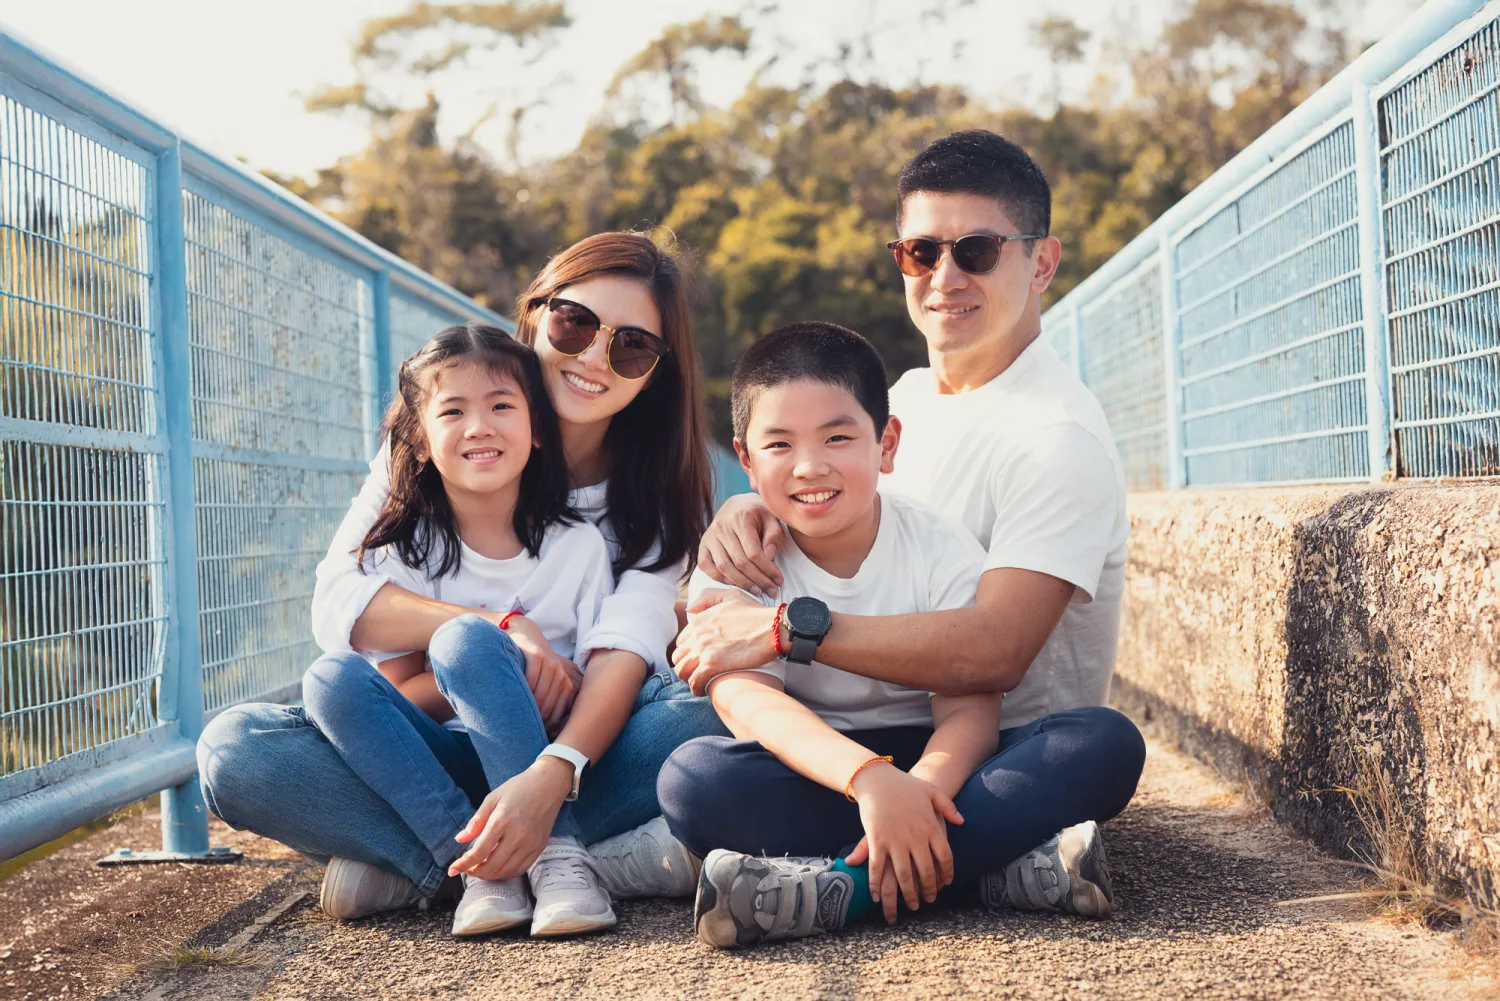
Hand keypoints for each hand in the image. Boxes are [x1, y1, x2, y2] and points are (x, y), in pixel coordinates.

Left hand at [449, 757, 572, 879]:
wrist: (549, 784)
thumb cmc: (518, 788)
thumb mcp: (492, 798)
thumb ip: (476, 822)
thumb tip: (459, 840)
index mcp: (502, 820)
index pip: (479, 852)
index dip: (463, 864)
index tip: (452, 869)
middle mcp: (517, 835)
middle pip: (492, 866)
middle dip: (475, 872)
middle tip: (467, 869)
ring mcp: (530, 843)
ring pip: (506, 871)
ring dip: (490, 875)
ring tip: (480, 869)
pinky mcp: (539, 847)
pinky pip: (521, 869)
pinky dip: (506, 873)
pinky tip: (498, 868)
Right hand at [488, 614, 580, 732]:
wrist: (526, 634)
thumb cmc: (532, 666)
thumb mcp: (544, 683)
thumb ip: (547, 703)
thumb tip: (544, 734)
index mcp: (567, 686)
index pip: (556, 717)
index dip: (542, 728)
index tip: (528, 733)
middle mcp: (562, 676)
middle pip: (546, 709)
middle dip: (531, 720)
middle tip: (516, 726)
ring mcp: (551, 665)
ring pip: (538, 696)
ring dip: (525, 707)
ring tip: (511, 714)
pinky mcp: (537, 655)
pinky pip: (530, 680)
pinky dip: (521, 689)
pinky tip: (512, 694)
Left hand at [672, 589, 780, 694]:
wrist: (773, 629)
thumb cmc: (756, 613)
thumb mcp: (730, 596)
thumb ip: (707, 598)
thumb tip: (690, 610)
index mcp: (699, 620)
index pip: (681, 641)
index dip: (688, 651)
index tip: (698, 659)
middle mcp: (697, 635)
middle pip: (678, 657)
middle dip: (686, 665)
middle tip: (698, 672)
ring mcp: (703, 650)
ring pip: (681, 670)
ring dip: (688, 678)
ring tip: (700, 682)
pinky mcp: (712, 665)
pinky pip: (694, 682)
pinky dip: (697, 688)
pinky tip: (704, 690)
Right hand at [697, 493, 784, 596]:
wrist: (738, 506)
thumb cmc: (759, 515)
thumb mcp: (772, 520)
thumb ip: (774, 536)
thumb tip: (768, 557)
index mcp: (741, 518)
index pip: (754, 552)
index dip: (767, 570)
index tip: (778, 581)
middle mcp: (722, 526)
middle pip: (739, 562)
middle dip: (758, 580)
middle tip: (771, 590)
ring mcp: (710, 536)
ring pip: (724, 567)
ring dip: (741, 583)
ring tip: (757, 591)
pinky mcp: (703, 544)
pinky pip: (706, 566)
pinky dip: (719, 578)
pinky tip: (734, 584)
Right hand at [843, 764, 962, 922]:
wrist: (878, 778)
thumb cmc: (905, 784)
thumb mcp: (931, 791)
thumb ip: (947, 807)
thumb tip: (961, 822)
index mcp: (931, 827)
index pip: (945, 857)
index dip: (946, 874)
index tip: (944, 884)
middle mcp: (915, 837)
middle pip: (925, 872)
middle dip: (928, 890)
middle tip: (928, 901)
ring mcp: (895, 840)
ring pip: (903, 876)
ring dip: (906, 894)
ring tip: (910, 905)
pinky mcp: (876, 840)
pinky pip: (877, 868)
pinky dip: (876, 884)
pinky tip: (877, 896)